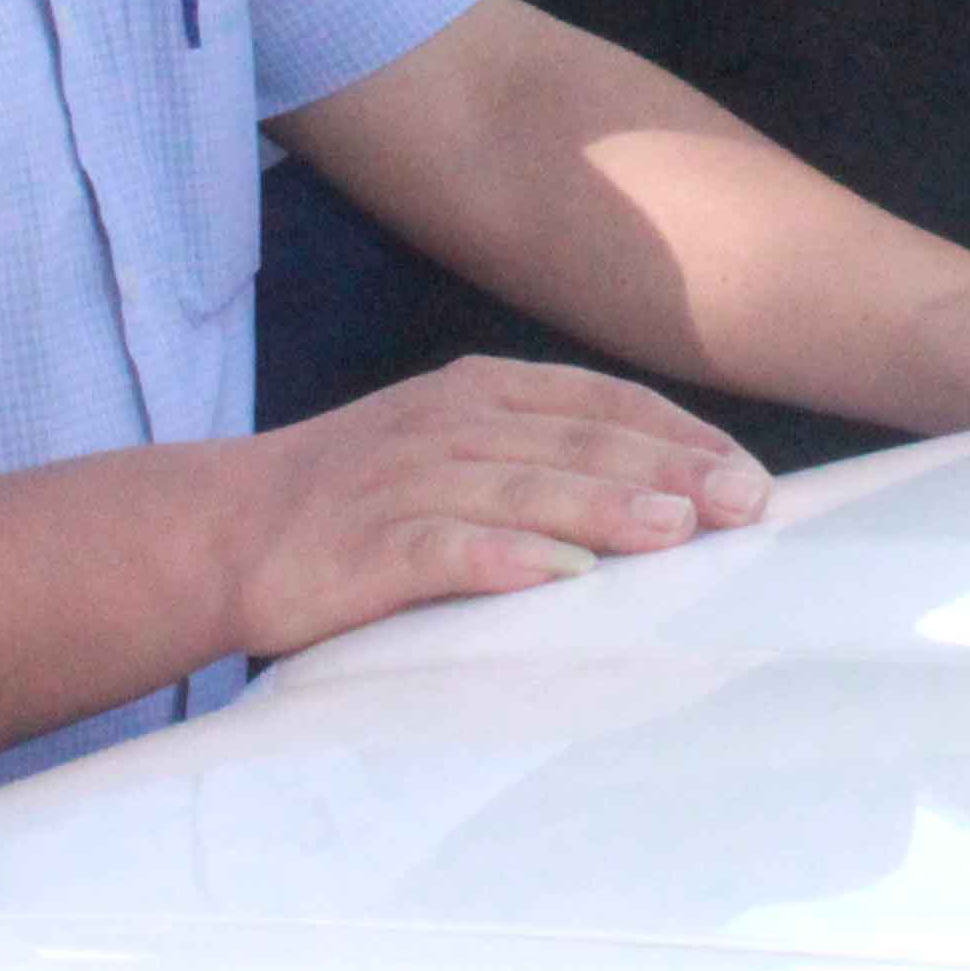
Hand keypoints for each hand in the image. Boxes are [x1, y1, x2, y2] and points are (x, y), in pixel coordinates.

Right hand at [209, 357, 767, 661]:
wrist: (220, 531)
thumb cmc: (358, 501)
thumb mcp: (451, 450)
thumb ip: (539, 460)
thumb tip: (667, 496)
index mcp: (479, 393)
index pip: (601, 403)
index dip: (680, 435)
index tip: (749, 476)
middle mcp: (450, 426)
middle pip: (578, 444)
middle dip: (669, 472)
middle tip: (744, 505)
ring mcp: (405, 482)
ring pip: (523, 489)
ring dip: (605, 508)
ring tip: (677, 531)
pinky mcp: (365, 545)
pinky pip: (442, 549)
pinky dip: (502, 559)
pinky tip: (558, 577)